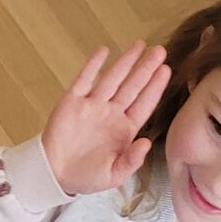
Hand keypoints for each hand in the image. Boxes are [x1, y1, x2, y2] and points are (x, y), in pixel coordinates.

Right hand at [41, 44, 169, 196]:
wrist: (54, 174)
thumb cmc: (87, 177)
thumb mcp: (114, 176)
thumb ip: (131, 161)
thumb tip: (147, 143)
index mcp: (124, 130)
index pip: (144, 104)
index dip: (155, 87)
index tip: (166, 70)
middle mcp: (111, 114)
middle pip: (132, 87)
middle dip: (146, 69)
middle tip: (160, 51)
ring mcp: (92, 105)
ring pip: (112, 79)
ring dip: (126, 62)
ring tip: (139, 45)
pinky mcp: (72, 101)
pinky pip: (84, 80)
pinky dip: (93, 65)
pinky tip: (104, 51)